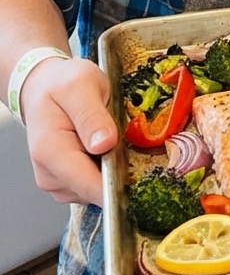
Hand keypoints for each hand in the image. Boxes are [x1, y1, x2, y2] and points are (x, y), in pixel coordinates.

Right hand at [19, 56, 117, 205]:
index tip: (141, 173)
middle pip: (94, 190)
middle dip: (118, 174)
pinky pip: (92, 186)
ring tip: (115, 139)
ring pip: (95, 191)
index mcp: (50, 151)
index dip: (116, 184)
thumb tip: (104, 144)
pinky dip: (105, 171)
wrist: (43, 86)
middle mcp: (49, 173)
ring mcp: (56, 181)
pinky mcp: (65, 181)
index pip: (87, 184)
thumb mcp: (80, 86)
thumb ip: (91, 116)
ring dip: (112, 171)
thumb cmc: (62, 84)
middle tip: (131, 143)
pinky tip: (107, 148)